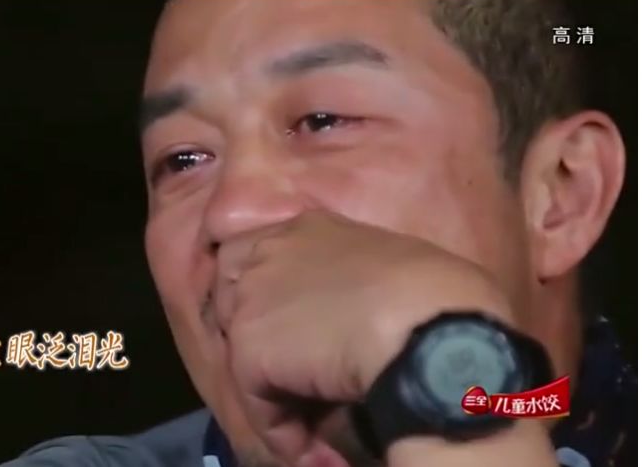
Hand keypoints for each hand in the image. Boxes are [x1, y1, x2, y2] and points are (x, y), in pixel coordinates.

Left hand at [215, 210, 555, 465]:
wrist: (428, 322)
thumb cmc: (437, 294)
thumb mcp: (391, 268)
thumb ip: (356, 283)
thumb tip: (363, 322)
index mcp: (308, 228)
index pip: (259, 258)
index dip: (270, 302)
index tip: (295, 339)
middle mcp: (270, 253)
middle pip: (236, 301)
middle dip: (258, 344)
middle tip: (294, 386)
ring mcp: (254, 297)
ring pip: (245, 354)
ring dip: (272, 391)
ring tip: (307, 429)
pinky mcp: (250, 345)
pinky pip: (256, 400)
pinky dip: (280, 430)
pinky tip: (308, 448)